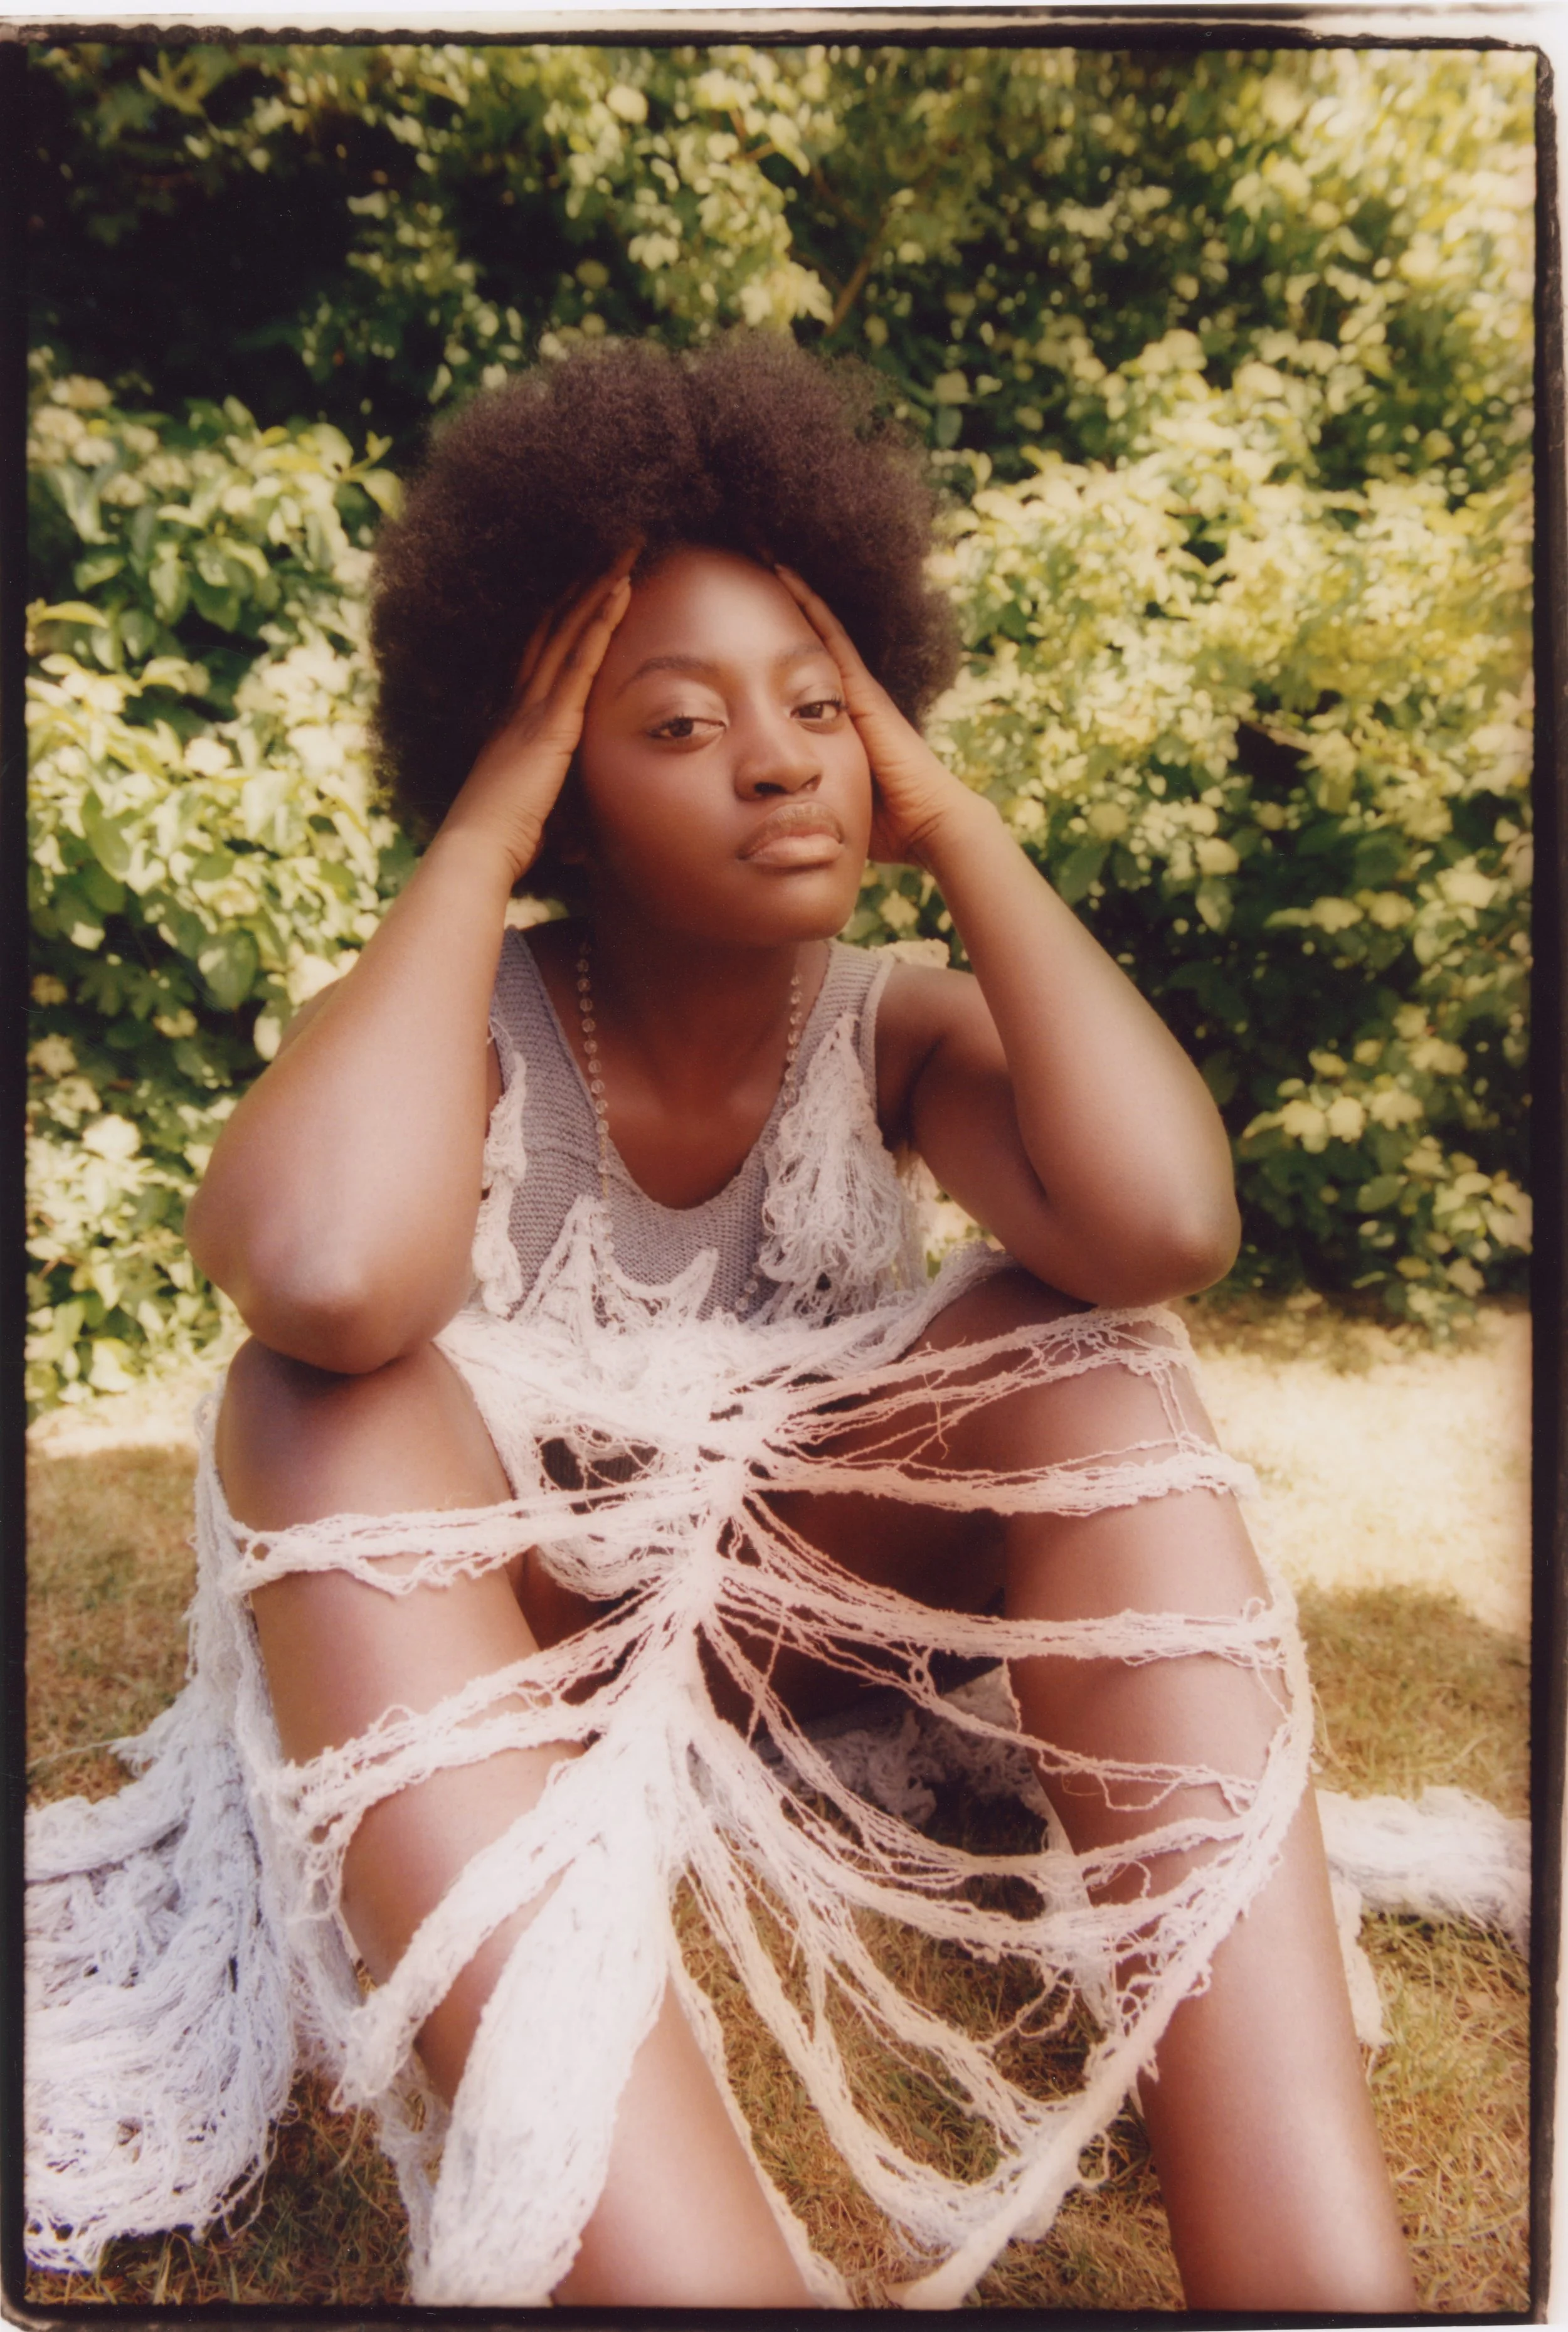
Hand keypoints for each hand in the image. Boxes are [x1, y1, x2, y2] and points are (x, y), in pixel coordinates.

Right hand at [440, 547, 637, 885]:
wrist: (477, 849)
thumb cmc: (503, 840)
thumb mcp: (533, 806)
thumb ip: (550, 794)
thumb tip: (571, 821)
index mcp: (515, 719)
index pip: (542, 651)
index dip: (562, 612)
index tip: (584, 580)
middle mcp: (521, 701)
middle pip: (555, 625)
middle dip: (583, 583)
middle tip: (610, 543)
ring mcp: (535, 707)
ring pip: (570, 629)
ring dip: (599, 586)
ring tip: (625, 547)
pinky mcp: (552, 722)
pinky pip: (582, 660)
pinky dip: (601, 622)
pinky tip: (622, 589)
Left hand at [774, 565, 983, 867]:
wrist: (931, 826)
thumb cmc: (890, 826)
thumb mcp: (840, 801)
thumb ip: (815, 793)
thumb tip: (782, 812)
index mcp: (845, 723)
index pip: (807, 674)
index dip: (782, 644)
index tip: (751, 616)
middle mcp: (853, 698)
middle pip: (812, 642)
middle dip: (788, 603)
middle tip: (753, 561)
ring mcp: (859, 691)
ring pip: (820, 628)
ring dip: (794, 591)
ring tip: (763, 553)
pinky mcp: (863, 692)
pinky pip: (830, 638)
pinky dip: (808, 605)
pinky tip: (784, 574)